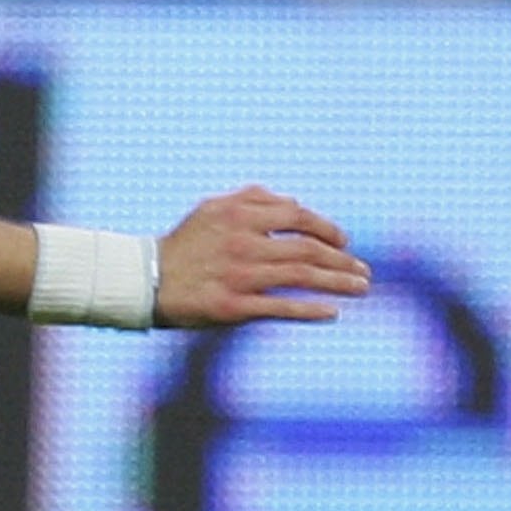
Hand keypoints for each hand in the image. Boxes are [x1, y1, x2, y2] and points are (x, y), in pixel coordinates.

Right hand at [154, 186, 368, 326]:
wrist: (147, 280)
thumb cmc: (185, 243)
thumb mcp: (211, 209)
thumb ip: (250, 199)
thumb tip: (291, 201)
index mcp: (238, 215)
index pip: (297, 216)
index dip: (327, 228)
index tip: (345, 242)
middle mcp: (241, 243)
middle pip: (306, 249)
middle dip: (342, 260)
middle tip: (363, 270)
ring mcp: (238, 275)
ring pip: (301, 277)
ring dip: (337, 283)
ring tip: (361, 288)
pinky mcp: (233, 306)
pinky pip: (280, 307)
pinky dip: (310, 309)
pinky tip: (332, 312)